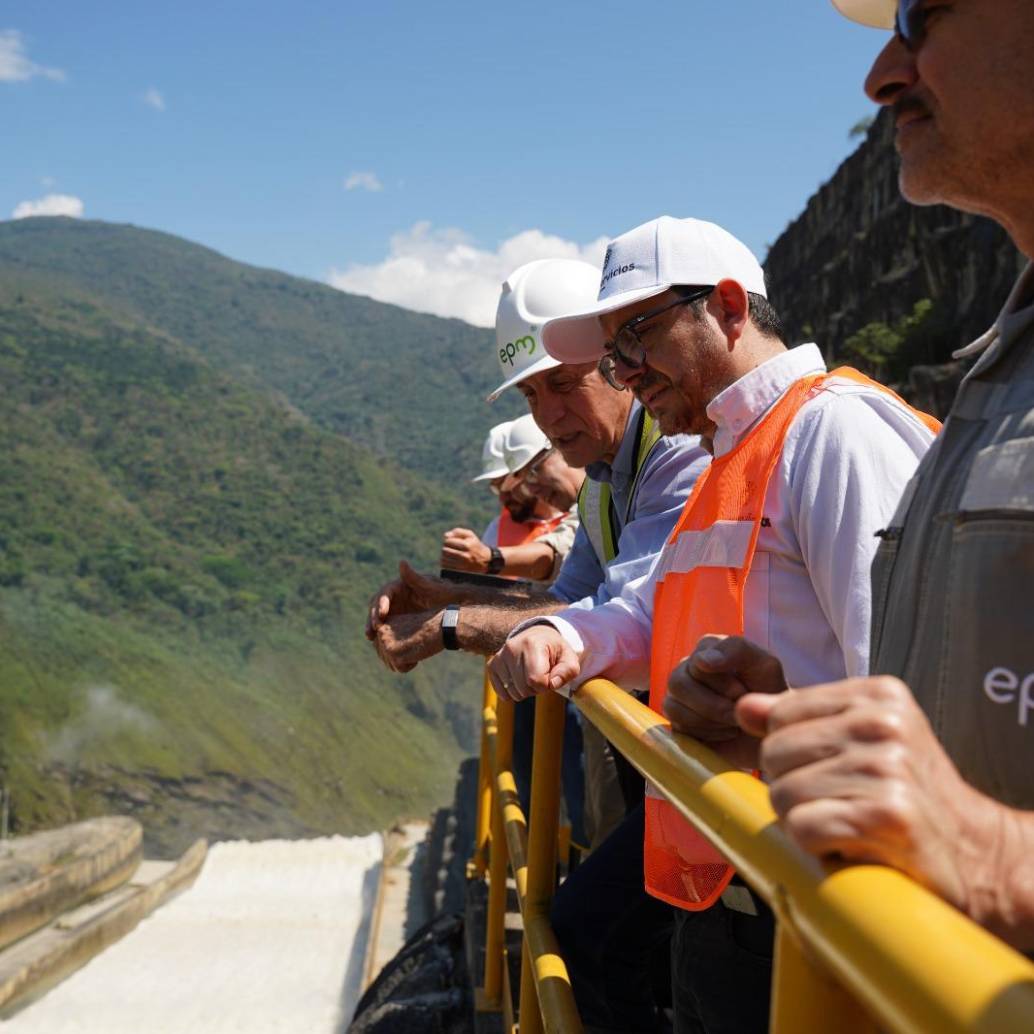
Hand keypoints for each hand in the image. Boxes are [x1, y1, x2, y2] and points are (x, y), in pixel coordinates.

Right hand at [365, 561, 453, 639]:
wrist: (452, 609)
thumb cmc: (443, 594)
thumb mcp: (431, 586)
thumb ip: (415, 577)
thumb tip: (401, 562)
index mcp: (399, 586)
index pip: (384, 594)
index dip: (380, 603)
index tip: (382, 614)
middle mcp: (394, 597)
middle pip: (377, 606)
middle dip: (373, 617)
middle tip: (372, 630)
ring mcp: (395, 610)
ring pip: (379, 617)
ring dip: (373, 627)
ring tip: (371, 637)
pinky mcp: (397, 621)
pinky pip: (386, 627)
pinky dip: (381, 634)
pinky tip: (379, 644)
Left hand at [373, 610, 442, 672]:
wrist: (443, 626)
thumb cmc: (429, 628)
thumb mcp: (406, 630)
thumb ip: (393, 640)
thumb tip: (385, 657)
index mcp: (384, 624)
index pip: (383, 648)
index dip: (400, 649)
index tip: (412, 640)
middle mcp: (381, 632)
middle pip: (386, 658)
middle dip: (402, 656)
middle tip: (415, 643)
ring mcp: (386, 643)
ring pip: (392, 665)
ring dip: (406, 660)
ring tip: (416, 646)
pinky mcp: (393, 654)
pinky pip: (400, 669)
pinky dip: (411, 664)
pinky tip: (418, 651)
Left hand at [441, 528, 491, 573]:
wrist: (486, 561)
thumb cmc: (475, 546)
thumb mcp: (470, 535)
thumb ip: (457, 532)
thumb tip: (445, 536)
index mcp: (467, 545)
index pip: (448, 541)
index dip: (448, 541)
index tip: (452, 542)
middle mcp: (464, 556)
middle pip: (444, 550)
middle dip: (446, 548)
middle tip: (451, 549)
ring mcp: (462, 566)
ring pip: (444, 559)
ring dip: (445, 557)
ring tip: (452, 555)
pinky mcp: (459, 573)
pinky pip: (446, 567)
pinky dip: (446, 564)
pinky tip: (452, 562)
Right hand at [488, 625, 579, 701]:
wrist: (538, 637)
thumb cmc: (556, 651)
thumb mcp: (569, 659)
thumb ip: (567, 672)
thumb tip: (552, 683)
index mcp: (532, 644)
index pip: (536, 680)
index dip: (547, 684)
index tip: (551, 674)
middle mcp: (512, 648)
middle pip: (524, 689)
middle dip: (537, 688)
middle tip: (542, 674)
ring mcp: (500, 656)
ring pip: (513, 693)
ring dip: (525, 690)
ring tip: (531, 675)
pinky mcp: (492, 665)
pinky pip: (502, 693)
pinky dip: (513, 692)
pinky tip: (520, 680)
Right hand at [663, 635, 787, 766]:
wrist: (770, 728)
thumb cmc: (767, 693)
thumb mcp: (765, 665)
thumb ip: (736, 650)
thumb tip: (701, 661)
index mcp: (707, 647)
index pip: (698, 662)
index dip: (723, 683)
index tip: (743, 690)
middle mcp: (686, 667)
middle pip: (679, 683)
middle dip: (716, 705)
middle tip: (739, 710)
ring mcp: (678, 694)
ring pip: (674, 706)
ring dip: (711, 720)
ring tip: (734, 721)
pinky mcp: (676, 719)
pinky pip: (678, 726)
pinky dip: (706, 733)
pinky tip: (724, 731)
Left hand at [736, 676, 998, 920]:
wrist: (979, 855)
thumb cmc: (912, 794)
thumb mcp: (862, 739)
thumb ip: (801, 718)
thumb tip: (744, 706)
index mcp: (878, 694)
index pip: (781, 713)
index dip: (789, 751)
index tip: (827, 769)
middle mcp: (883, 723)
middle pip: (774, 753)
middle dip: (791, 787)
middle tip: (835, 804)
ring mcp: (886, 768)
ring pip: (783, 793)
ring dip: (803, 821)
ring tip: (846, 824)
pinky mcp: (887, 815)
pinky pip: (803, 827)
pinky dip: (816, 846)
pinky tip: (850, 845)